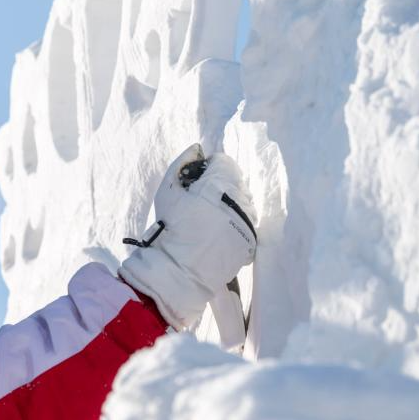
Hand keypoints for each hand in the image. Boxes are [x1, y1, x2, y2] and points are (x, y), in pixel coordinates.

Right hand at [118, 143, 256, 329]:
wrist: (178, 269)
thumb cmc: (169, 227)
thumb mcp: (168, 191)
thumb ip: (182, 163)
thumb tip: (198, 149)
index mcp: (218, 184)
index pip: (224, 162)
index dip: (209, 167)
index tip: (197, 180)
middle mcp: (238, 200)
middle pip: (236, 180)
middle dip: (220, 184)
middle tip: (201, 200)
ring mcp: (247, 222)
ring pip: (244, 201)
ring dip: (231, 203)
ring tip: (210, 218)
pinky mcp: (250, 240)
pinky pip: (247, 222)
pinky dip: (235, 223)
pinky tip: (218, 233)